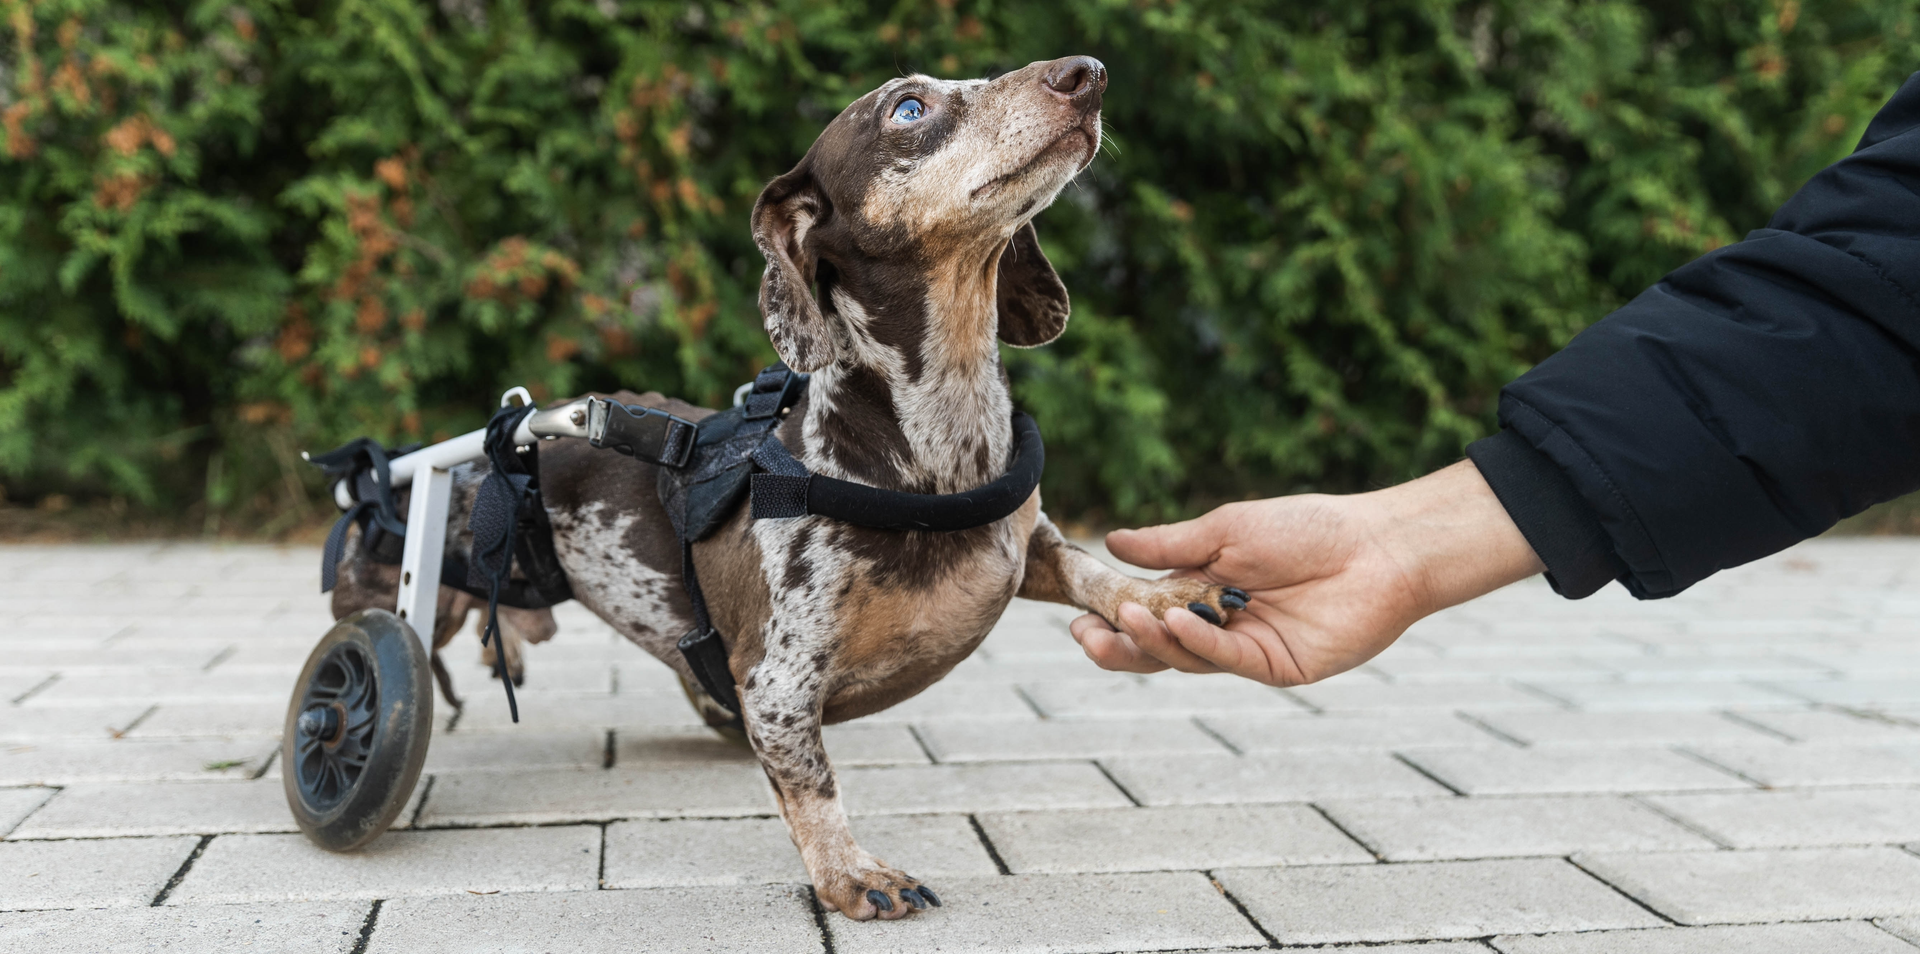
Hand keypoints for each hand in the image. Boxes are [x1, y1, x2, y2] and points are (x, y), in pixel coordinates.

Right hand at [1068, 460, 1543, 684]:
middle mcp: (1220, 625)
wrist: (1378, 546)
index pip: (1146, 613)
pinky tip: (1178, 622)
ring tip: (1126, 615)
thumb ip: (1170, 545)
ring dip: (1152, 639)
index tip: (1076, 615)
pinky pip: (1226, 660)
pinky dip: (1197, 643)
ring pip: (1185, 658)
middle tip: (1085, 635)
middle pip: (1157, 648)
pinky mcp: (1276, 666)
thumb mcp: (1226, 530)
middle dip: (1118, 644)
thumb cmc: (1307, 529)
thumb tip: (1112, 542)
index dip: (1111, 617)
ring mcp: (1247, 649)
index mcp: (1203, 592)